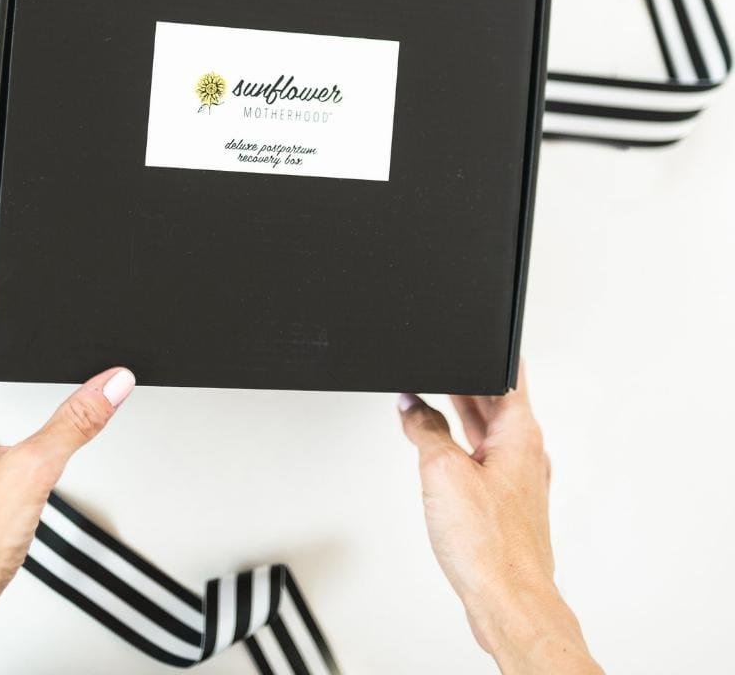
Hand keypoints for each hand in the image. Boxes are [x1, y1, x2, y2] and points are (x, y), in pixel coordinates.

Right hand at [398, 371, 602, 674]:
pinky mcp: (507, 506)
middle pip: (495, 401)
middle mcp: (526, 455)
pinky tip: (440, 454)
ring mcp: (518, 482)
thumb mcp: (442, 470)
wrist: (509, 602)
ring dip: (459, 414)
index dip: (490, 349)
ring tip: (430, 402)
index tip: (474, 334)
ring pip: (488, 432)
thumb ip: (424, 429)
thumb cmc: (492, 545)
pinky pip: (482, 461)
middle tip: (438, 365)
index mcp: (521, 434)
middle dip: (464, 381)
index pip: (508, 373)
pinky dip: (460, 447)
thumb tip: (411, 405)